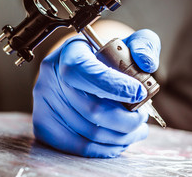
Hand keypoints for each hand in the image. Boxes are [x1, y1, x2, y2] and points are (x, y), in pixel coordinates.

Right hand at [32, 29, 160, 156]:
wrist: (85, 69)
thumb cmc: (108, 58)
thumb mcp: (129, 43)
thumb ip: (144, 45)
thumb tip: (146, 63)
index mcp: (72, 52)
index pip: (84, 71)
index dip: (113, 86)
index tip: (139, 94)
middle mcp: (52, 76)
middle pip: (90, 108)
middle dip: (126, 119)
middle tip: (142, 117)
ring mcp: (45, 102)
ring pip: (88, 131)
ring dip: (121, 136)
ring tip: (137, 130)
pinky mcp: (45, 124)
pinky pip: (78, 145)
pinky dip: (104, 148)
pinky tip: (120, 140)